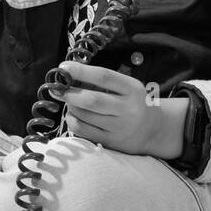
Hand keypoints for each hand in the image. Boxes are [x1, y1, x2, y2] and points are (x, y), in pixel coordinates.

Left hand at [50, 61, 184, 158]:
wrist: (152, 130)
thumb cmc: (132, 102)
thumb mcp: (126, 86)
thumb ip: (102, 81)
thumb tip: (70, 74)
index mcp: (132, 89)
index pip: (104, 77)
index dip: (81, 71)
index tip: (64, 68)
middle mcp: (128, 109)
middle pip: (92, 100)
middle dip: (70, 93)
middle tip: (58, 88)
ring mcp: (119, 128)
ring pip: (85, 116)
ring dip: (70, 106)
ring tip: (69, 101)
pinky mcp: (111, 142)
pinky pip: (83, 131)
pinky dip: (72, 121)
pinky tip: (73, 115)